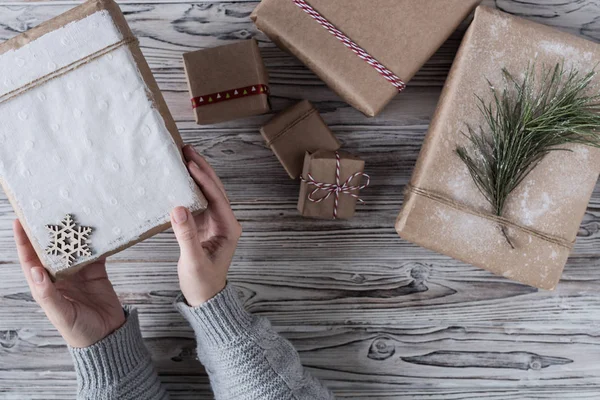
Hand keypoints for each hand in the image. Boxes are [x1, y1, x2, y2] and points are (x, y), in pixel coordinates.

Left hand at [13, 220, 124, 347]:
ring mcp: (78, 273)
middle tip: (49, 209)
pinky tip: (98, 230)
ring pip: (72, 247)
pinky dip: (96, 241)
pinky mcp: (96, 271)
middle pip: (50, 249)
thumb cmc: (79, 331)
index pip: (30, 259)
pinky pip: (95, 252)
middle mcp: (59, 276)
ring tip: (74, 214)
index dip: (23, 240)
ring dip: (73, 233)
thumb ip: (47, 294)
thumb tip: (35, 270)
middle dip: (48, 230)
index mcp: (44, 286)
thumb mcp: (61, 314)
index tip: (19, 220)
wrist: (108, 336)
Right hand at [170, 145, 241, 306]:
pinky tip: (178, 176)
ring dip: (195, 174)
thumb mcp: (193, 261)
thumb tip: (178, 209)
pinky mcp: (203, 224)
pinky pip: (196, 200)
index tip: (190, 165)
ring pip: (206, 191)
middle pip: (214, 188)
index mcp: (229, 229)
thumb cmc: (203, 283)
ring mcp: (214, 222)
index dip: (204, 180)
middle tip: (187, 149)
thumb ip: (186, 235)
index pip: (217, 198)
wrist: (205, 297)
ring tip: (183, 155)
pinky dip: (188, 187)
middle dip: (201, 168)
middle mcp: (225, 222)